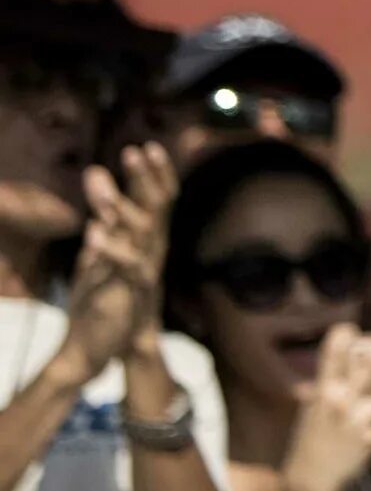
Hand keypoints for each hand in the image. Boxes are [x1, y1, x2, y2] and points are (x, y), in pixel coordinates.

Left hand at [65, 142, 175, 368]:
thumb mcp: (100, 250)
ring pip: (142, 233)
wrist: (114, 344)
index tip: (148, 146)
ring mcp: (148, 269)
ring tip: (102, 186)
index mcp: (147, 240)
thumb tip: (95, 176)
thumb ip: (102, 216)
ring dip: (122, 208)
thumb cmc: (108, 295)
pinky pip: (127, 266)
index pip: (157, 200)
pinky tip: (94, 232)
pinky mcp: (135, 291)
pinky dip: (111, 249)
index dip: (155, 173)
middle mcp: (154, 250)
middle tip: (136, 151)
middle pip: (157, 208)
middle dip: (147, 179)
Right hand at [281, 325, 370, 490]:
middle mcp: (339, 403)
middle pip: (366, 371)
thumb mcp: (313, 413)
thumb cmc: (313, 442)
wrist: (308, 479)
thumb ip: (321, 394)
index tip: (347, 327)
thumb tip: (317, 381)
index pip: (329, 362)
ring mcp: (356, 421)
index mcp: (323, 393)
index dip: (337, 344)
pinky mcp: (369, 439)